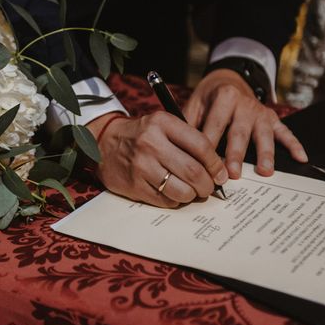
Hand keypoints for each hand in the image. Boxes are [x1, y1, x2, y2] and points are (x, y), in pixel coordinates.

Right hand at [87, 112, 228, 207]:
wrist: (104, 143)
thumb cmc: (142, 135)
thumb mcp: (162, 125)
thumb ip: (188, 140)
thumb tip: (217, 168)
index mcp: (162, 123)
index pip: (200, 145)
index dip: (216, 164)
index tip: (221, 173)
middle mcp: (151, 143)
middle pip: (193, 171)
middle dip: (207, 184)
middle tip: (209, 187)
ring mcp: (141, 166)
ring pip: (181, 190)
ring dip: (193, 195)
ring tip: (192, 191)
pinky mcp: (134, 185)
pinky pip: (166, 200)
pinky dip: (175, 200)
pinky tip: (173, 193)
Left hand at [183, 69, 307, 178]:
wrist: (229, 78)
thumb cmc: (209, 97)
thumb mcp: (196, 103)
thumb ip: (189, 123)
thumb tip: (181, 148)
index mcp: (225, 97)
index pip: (216, 124)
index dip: (209, 145)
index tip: (204, 165)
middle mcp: (245, 104)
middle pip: (240, 132)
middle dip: (236, 154)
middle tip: (232, 174)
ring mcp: (261, 112)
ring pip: (264, 135)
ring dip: (265, 154)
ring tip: (264, 172)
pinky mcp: (272, 119)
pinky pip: (285, 132)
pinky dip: (294, 145)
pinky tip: (301, 158)